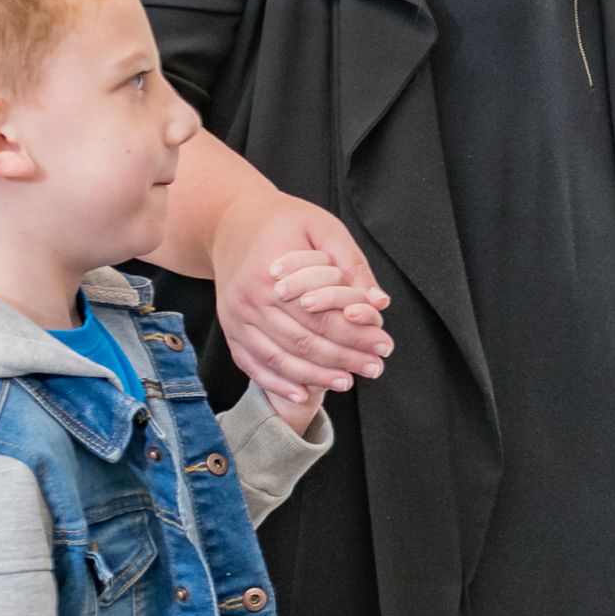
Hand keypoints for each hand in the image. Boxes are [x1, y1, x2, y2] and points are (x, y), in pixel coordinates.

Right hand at [213, 191, 391, 400]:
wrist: (230, 221)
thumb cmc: (284, 222)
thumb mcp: (322, 226)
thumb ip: (351, 262)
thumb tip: (379, 301)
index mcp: (272, 275)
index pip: (322, 316)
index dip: (355, 335)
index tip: (384, 345)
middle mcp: (250, 300)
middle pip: (303, 342)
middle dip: (343, 359)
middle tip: (375, 368)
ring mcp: (236, 318)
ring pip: (280, 358)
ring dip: (315, 376)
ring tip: (347, 383)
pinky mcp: (231, 329)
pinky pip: (252, 364)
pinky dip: (276, 383)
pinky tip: (302, 394)